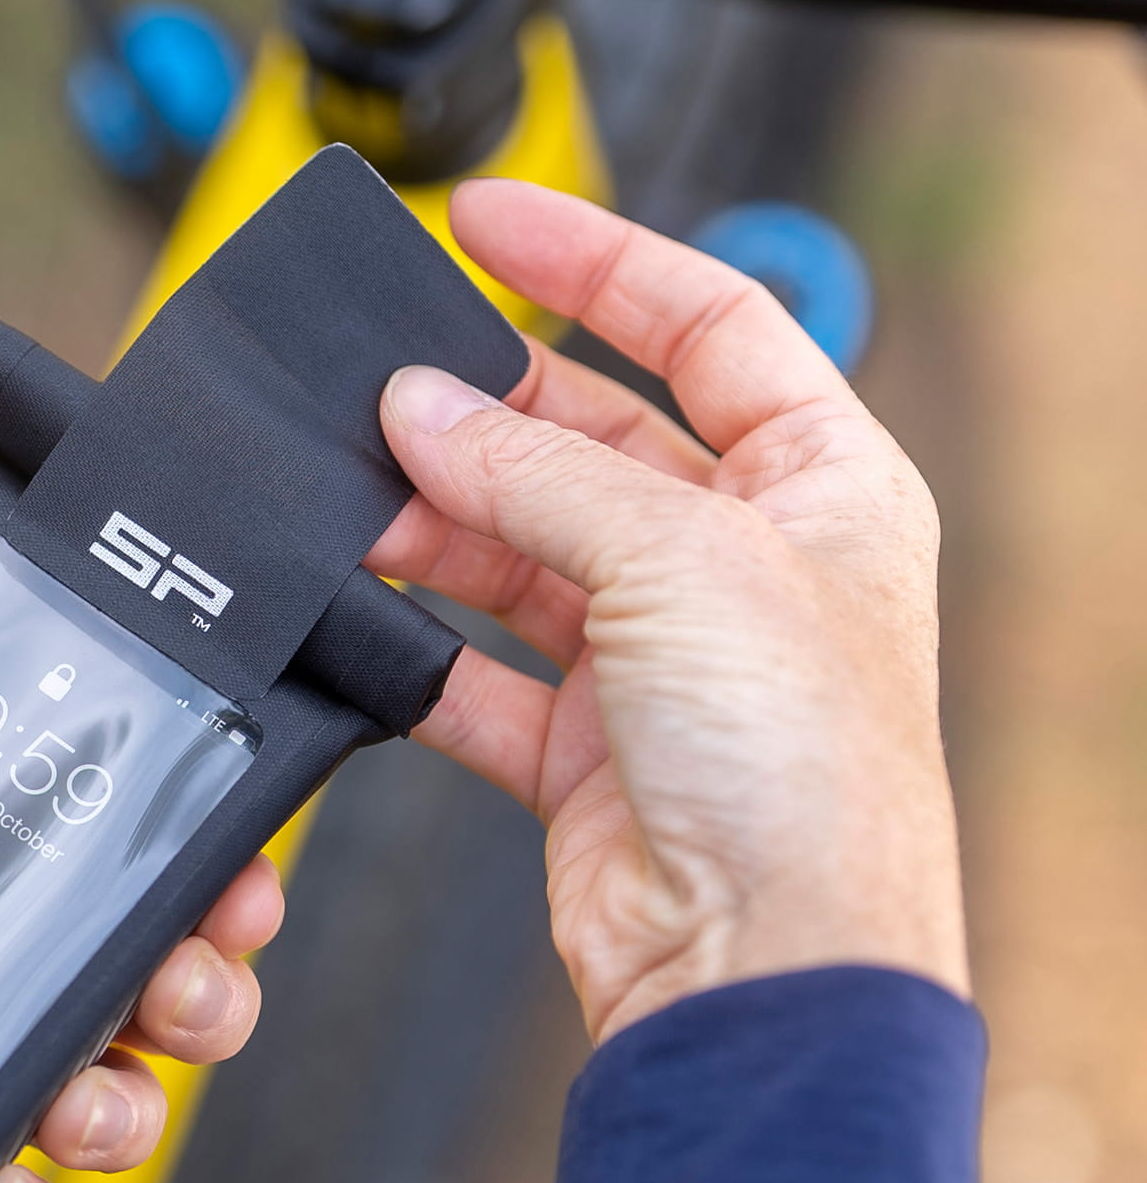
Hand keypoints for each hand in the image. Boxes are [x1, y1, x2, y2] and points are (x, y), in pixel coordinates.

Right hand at [367, 181, 967, 1042]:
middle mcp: (741, 570)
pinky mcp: (580, 752)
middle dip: (487, 415)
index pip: (708, 325)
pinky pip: (476, 675)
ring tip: (361, 504)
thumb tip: (423, 409)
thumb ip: (535, 476)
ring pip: (520, 557)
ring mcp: (657, 663)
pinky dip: (419, 649)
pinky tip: (368, 618)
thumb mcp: (678, 561)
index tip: (485, 222)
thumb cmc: (803, 771)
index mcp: (822, 488)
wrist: (761, 961)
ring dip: (439, 528)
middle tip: (388, 391)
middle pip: (592, 445)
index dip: (596, 261)